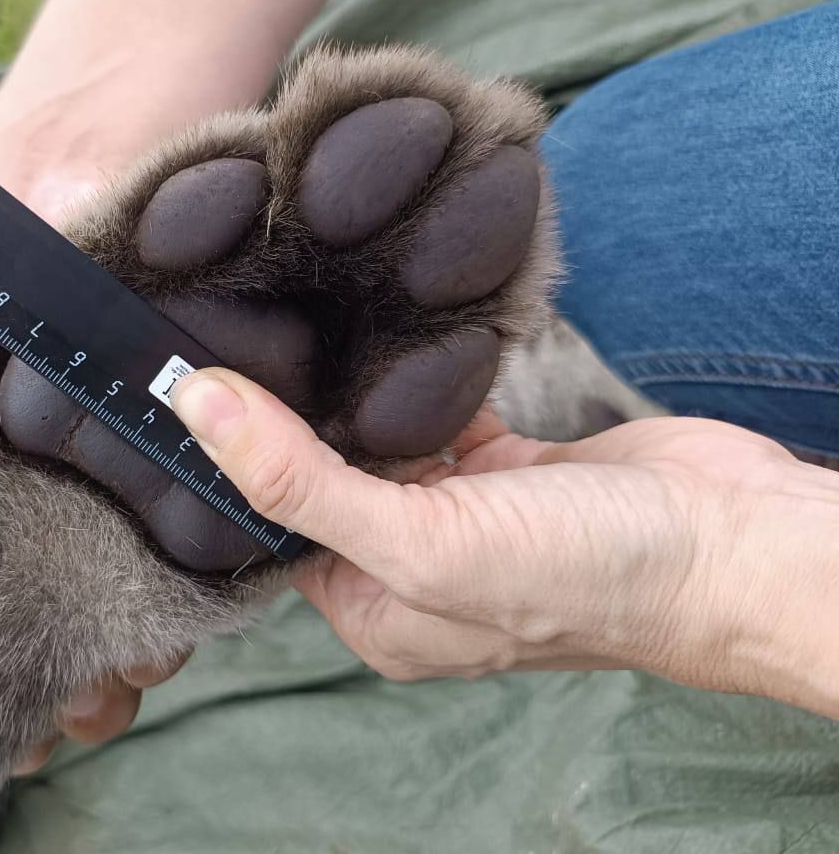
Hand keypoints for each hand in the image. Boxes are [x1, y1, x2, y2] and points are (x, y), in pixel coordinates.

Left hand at [170, 368, 838, 716]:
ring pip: (381, 440)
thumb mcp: (422, 542)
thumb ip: (302, 482)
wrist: (732, 541)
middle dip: (294, 416)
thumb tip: (197, 408)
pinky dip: (421, 378)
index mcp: (373, 609)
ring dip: (358, 392)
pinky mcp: (507, 463)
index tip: (195, 381)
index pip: (273, 528)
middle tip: (249, 330)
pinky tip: (397, 332)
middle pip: (325, 478)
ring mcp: (461, 511)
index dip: (236, 461)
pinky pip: (442, 414)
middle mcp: (410, 564)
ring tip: (308, 319)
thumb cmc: (584, 573)